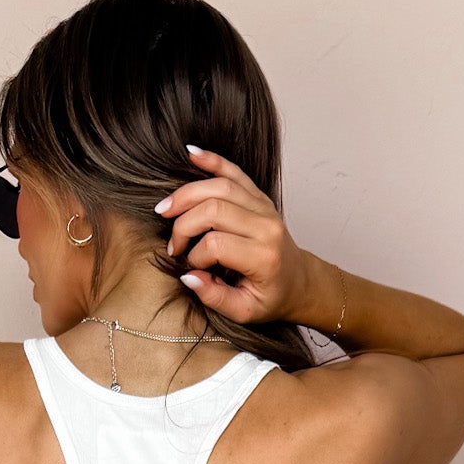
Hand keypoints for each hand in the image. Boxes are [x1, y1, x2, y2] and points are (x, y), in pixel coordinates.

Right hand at [157, 144, 314, 324]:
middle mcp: (266, 226)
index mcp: (263, 256)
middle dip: (184, 226)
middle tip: (173, 245)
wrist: (298, 281)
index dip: (194, 256)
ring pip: (220, 187)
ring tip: (166, 209)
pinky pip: (234, 172)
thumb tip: (187, 276)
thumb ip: (214, 296)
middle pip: (214, 210)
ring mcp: (264, 207)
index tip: (190, 269)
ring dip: (187, 194)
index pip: (216, 244)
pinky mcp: (259, 196)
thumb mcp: (243, 310)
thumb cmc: (270, 297)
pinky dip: (212, 161)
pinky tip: (192, 153)